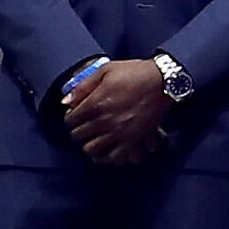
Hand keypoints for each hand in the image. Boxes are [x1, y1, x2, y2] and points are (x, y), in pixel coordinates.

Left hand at [61, 58, 176, 164]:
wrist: (163, 81)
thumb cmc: (134, 73)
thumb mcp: (105, 71)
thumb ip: (83, 86)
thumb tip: (65, 101)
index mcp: (95, 103)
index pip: (70, 120)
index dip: (70, 118)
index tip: (75, 116)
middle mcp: (104, 120)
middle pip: (78, 136)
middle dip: (78, 131)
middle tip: (84, 127)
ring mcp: (118, 132)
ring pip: (92, 149)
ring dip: (90, 145)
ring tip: (94, 140)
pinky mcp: (133, 140)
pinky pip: (114, 157)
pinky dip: (108, 157)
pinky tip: (107, 151)